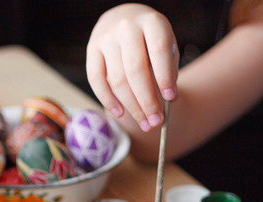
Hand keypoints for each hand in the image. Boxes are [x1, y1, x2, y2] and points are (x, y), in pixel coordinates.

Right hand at [86, 3, 179, 131]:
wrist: (125, 18)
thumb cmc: (150, 38)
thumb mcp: (167, 45)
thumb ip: (169, 69)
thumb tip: (168, 100)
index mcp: (151, 22)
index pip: (158, 51)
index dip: (165, 77)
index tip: (171, 99)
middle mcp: (126, 27)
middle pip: (135, 70)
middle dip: (147, 101)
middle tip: (156, 122)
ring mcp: (106, 38)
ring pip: (117, 79)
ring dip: (132, 107)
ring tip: (144, 123)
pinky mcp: (92, 49)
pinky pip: (96, 80)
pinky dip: (108, 100)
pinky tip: (121, 114)